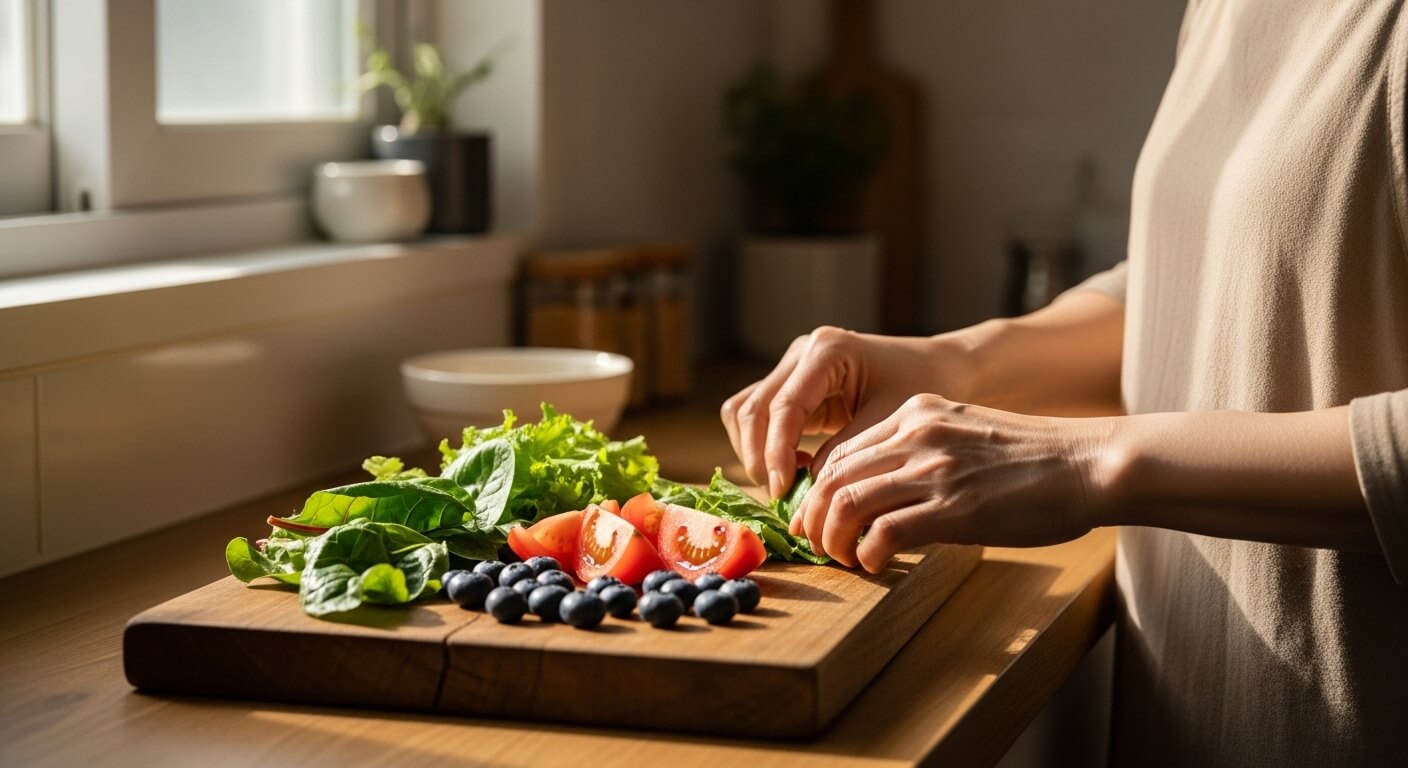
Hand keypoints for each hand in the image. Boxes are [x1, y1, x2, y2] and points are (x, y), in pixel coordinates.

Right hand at [720, 327, 974, 498]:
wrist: (939, 366)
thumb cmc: (924, 386)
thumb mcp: (888, 421)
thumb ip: (845, 452)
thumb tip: (806, 490)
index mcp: (827, 351)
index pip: (784, 407)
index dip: (776, 452)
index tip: (782, 491)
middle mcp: (801, 353)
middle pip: (750, 408)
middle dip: (758, 456)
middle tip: (781, 496)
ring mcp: (792, 368)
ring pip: (743, 412)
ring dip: (754, 451)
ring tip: (788, 482)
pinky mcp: (792, 387)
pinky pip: (758, 417)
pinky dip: (763, 446)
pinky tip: (794, 467)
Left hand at [792, 393, 1114, 571]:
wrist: (1090, 463)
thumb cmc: (1038, 459)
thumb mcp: (968, 434)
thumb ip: (926, 451)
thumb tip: (889, 494)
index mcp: (918, 412)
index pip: (844, 451)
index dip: (819, 490)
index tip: (816, 516)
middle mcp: (917, 433)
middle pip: (834, 476)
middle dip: (814, 516)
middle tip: (815, 543)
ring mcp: (933, 469)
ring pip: (848, 503)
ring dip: (833, 538)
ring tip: (841, 558)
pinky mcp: (952, 507)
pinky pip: (883, 532)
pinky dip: (868, 554)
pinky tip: (875, 565)